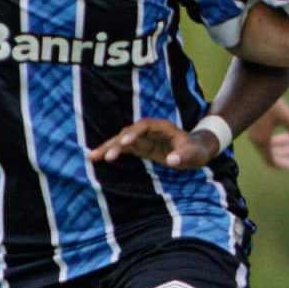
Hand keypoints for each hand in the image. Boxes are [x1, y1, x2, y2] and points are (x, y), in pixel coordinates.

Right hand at [88, 117, 218, 169]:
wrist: (195, 150)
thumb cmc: (196, 151)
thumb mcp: (194, 154)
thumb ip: (184, 156)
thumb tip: (172, 161)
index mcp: (162, 127)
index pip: (145, 126)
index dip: (134, 133)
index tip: (125, 142)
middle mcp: (149, 130)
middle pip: (129, 133)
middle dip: (117, 143)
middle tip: (107, 156)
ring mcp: (142, 138)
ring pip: (121, 140)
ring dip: (108, 147)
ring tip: (92, 157)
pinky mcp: (139, 146)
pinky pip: (121, 148)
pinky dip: (110, 152)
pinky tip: (95, 158)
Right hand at [243, 99, 288, 169]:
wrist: (251, 88)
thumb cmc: (271, 104)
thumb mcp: (287, 118)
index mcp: (262, 141)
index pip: (271, 161)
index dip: (283, 165)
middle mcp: (255, 139)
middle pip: (269, 153)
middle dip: (284, 153)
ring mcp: (252, 132)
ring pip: (266, 144)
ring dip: (280, 144)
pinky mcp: (252, 124)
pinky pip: (264, 137)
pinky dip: (274, 136)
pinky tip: (284, 128)